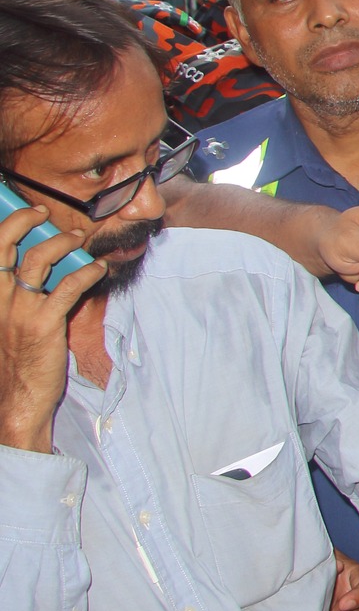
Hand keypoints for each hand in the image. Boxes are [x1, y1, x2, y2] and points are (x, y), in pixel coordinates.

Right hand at [0, 207, 104, 453]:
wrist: (17, 399)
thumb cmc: (14, 359)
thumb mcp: (5, 322)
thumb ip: (15, 294)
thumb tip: (37, 264)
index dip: (4, 226)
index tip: (23, 212)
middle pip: (3, 246)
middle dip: (23, 221)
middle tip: (43, 212)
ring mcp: (19, 310)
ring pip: (38, 259)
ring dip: (61, 242)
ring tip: (77, 236)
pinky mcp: (44, 323)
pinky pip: (69, 286)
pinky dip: (87, 272)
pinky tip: (98, 268)